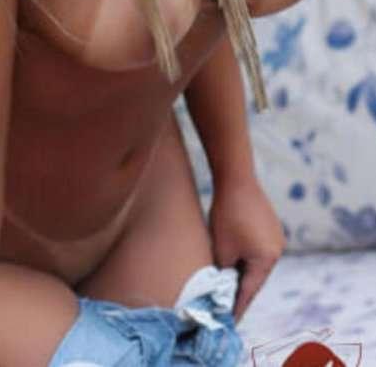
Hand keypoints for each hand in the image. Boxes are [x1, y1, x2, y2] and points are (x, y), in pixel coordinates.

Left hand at [207, 173, 285, 322]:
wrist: (235, 177)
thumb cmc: (227, 214)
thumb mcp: (222, 249)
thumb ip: (224, 272)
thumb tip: (224, 285)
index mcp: (267, 260)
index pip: (249, 291)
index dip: (237, 306)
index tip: (228, 320)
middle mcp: (277, 250)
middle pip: (256, 278)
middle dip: (240, 289)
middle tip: (225, 304)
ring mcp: (276, 236)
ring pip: (256, 262)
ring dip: (243, 270)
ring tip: (228, 280)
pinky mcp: (270, 225)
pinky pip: (258, 247)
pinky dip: (246, 255)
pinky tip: (234, 255)